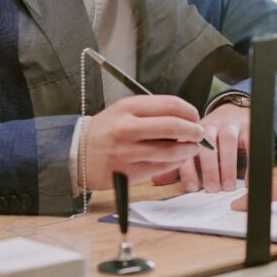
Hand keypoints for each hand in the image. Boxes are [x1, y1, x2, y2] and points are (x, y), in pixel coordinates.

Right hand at [80, 95, 204, 189]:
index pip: (170, 104)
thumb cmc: (106, 129)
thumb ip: (153, 111)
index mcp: (128, 107)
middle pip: (174, 126)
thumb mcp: (124, 109)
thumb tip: (186, 118)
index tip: (195, 115)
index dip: (189, 110)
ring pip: (170, 150)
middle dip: (194, 130)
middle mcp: (127, 128)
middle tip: (200, 132)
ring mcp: (127, 152)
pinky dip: (175, 163)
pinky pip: (161, 167)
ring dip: (188, 149)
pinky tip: (178, 159)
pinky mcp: (128, 172)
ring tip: (193, 147)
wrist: (77, 151)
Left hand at [152, 103, 248, 192]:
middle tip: (211, 189)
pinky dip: (250, 163)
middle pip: (208, 145)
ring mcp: (230, 125)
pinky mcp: (248, 126)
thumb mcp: (192, 145)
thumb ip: (178, 163)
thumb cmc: (211, 135)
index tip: (191, 188)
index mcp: (193, 132)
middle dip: (208, 169)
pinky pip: (250, 143)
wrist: (233, 110)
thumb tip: (158, 181)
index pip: (187, 149)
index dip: (188, 169)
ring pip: (228, 143)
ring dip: (227, 166)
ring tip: (227, 186)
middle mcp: (210, 126)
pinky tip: (247, 180)